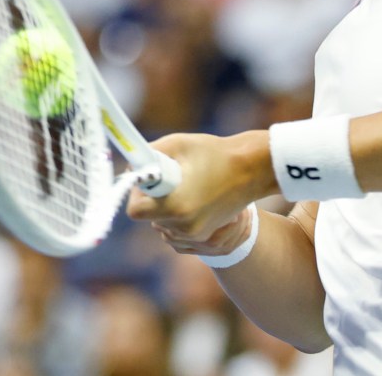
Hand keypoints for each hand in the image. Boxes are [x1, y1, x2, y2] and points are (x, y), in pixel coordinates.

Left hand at [126, 130, 273, 252]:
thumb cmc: (214, 152)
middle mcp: (184, 227)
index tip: (148, 180)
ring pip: (162, 224)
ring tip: (187, 187)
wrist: (251, 169)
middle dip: (153, 198)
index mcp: (175, 206)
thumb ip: (147, 155)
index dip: (136, 193)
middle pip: (149, 217)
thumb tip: (131, 165)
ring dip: (165, 208)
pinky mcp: (204, 237)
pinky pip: (176, 231)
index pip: (135, 211)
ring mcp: (195, 235)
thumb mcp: (176, 144)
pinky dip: (177, 217)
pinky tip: (193, 199)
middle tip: (170, 179)